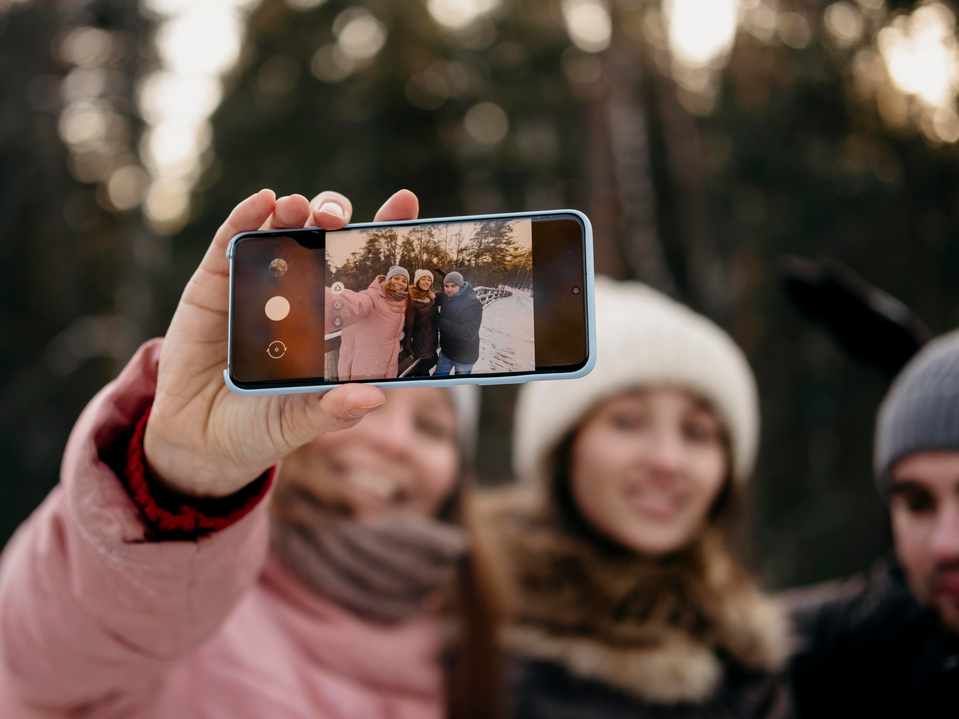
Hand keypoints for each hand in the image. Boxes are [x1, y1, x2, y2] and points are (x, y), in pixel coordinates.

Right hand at [144, 189, 420, 497]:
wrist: (197, 439)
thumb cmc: (260, 428)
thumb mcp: (298, 422)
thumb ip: (332, 411)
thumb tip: (375, 398)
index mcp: (334, 323)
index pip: (366, 272)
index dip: (385, 237)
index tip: (405, 204)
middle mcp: (302, 295)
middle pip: (326, 242)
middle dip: (337, 219)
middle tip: (339, 220)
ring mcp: (258, 284)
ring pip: (284, 233)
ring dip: (296, 212)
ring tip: (300, 208)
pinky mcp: (216, 283)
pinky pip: (231, 242)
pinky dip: (246, 217)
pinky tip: (262, 203)